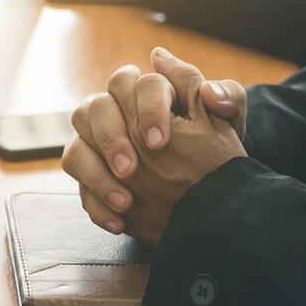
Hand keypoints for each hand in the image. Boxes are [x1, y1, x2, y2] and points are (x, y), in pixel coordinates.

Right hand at [62, 48, 245, 240]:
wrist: (207, 191)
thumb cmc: (217, 149)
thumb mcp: (229, 123)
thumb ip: (227, 98)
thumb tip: (207, 89)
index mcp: (142, 92)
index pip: (128, 82)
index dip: (142, 110)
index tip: (159, 142)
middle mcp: (112, 114)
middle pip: (91, 110)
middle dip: (110, 140)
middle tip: (130, 170)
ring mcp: (96, 148)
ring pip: (76, 151)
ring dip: (96, 176)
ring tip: (125, 202)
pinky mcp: (91, 180)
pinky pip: (79, 189)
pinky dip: (97, 206)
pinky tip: (119, 222)